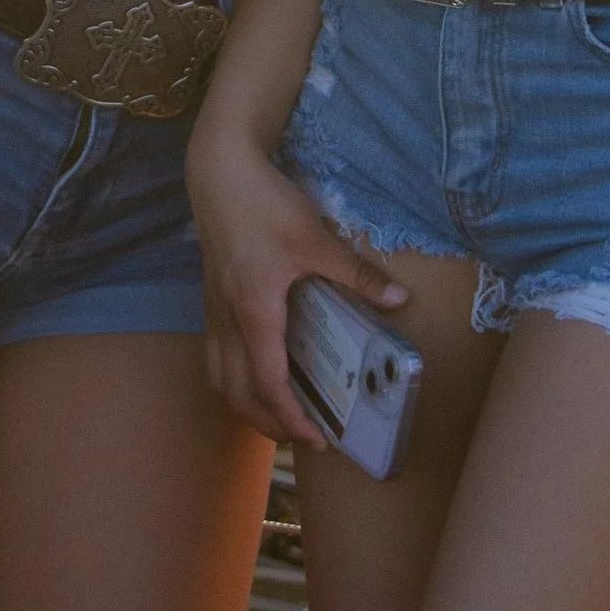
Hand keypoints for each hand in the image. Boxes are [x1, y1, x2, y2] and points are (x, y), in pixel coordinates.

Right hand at [188, 121, 404, 451]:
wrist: (218, 172)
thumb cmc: (265, 204)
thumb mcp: (315, 238)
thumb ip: (356, 274)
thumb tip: (398, 299)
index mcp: (255, 313)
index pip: (267, 385)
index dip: (290, 418)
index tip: (316, 439)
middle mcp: (228, 320)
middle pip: (237, 394)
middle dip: (267, 424)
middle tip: (302, 437)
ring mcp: (213, 311)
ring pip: (219, 378)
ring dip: (246, 405)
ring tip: (277, 414)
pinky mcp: (211, 298)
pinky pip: (215, 356)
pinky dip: (233, 379)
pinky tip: (256, 371)